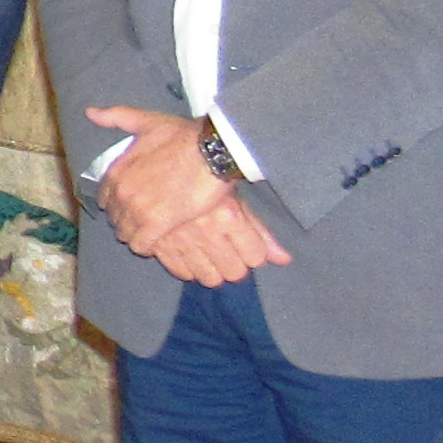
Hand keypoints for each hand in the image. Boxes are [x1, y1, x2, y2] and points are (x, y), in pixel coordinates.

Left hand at [86, 106, 230, 254]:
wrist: (211, 150)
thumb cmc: (182, 136)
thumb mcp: (146, 121)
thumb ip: (115, 118)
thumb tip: (90, 113)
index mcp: (116, 171)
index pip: (104, 198)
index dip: (117, 202)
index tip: (132, 203)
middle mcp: (121, 192)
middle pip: (115, 218)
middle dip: (126, 219)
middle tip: (144, 218)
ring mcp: (137, 210)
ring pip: (125, 234)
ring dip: (136, 233)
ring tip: (151, 230)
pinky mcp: (157, 225)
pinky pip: (141, 245)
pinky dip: (147, 246)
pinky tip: (156, 241)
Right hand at [145, 194, 291, 288]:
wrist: (167, 165)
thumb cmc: (208, 180)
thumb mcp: (238, 201)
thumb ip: (260, 233)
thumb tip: (284, 260)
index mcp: (229, 216)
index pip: (255, 257)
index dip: (254, 253)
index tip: (248, 247)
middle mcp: (206, 231)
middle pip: (234, 272)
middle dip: (235, 265)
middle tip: (229, 253)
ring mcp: (181, 239)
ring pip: (209, 277)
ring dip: (213, 270)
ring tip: (210, 255)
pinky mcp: (158, 242)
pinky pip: (180, 271)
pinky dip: (187, 268)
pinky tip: (190, 254)